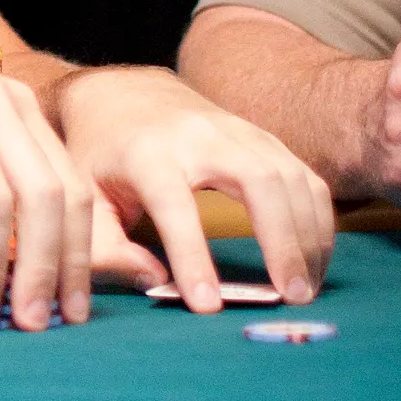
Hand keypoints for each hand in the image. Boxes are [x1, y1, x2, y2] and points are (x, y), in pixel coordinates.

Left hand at [57, 66, 333, 312]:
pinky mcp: (262, 136)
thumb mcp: (83, 200)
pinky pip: (303, 174)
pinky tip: (313, 257)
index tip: (209, 306)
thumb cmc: (100, 156)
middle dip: (282, 241)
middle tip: (293, 297)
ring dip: (309, 235)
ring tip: (306, 288)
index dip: (193, 257)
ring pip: (291, 176)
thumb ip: (105, 248)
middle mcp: (199, 136)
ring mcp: (238, 131)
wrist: (122, 95)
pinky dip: (317, 218)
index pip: (176, 207)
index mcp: (147, 153)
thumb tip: (154, 283)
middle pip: (258, 181)